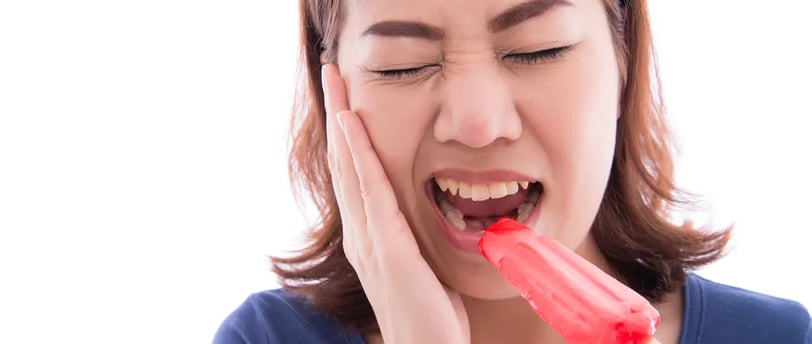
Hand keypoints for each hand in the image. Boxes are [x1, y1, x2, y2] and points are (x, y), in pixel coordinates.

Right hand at [322, 64, 469, 343]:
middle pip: (345, 162)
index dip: (347, 131)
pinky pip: (372, 193)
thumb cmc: (427, 313)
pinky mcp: (387, 249)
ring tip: (337, 84)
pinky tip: (353, 129)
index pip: (355, 172)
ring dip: (344, 123)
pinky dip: (360, 157)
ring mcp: (369, 240)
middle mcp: (361, 232)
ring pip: (352, 169)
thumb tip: (418, 206)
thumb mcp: (417, 262)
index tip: (345, 94)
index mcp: (369, 234)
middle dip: (338, 113)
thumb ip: (409, 232)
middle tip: (331, 71)